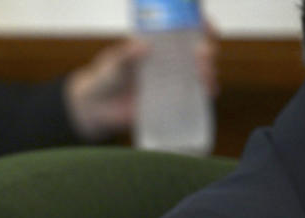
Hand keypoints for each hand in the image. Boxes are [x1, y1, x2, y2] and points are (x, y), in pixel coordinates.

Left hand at [64, 25, 218, 141]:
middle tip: (202, 53)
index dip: (200, 24)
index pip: (185, 30)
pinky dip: (204, 93)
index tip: (204, 23)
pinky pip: (194, 96)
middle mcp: (171, 61)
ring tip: (204, 74)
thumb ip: (125, 55)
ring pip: (200, 73)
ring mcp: (173, 82)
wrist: (96, 107)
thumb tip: (142, 46)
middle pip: (199, 51)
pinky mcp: (171, 101)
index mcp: (159, 45)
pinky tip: (208, 91)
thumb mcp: (113, 63)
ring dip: (208, 71)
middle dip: (207, 49)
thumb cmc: (104, 78)